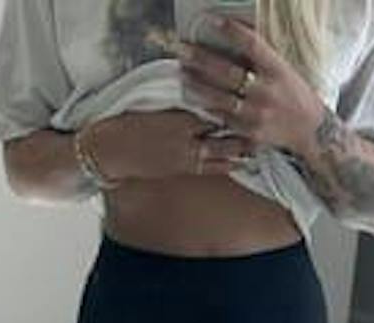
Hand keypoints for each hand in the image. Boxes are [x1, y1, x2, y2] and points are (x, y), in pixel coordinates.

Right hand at [88, 110, 254, 181]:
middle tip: (262, 128)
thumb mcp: (157, 107)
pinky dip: (226, 166)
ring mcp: (185, 157)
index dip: (232, 108)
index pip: (214, 110)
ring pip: (220, 155)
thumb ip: (183, 106)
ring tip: (257, 149)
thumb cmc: (129, 124)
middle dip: (243, 133)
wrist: (111, 151)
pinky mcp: (181, 170)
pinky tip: (239, 164)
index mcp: (181, 117)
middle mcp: (187, 139)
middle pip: (224, 134)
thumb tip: (204, 101)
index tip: (247, 102)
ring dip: (240, 152)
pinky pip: (210, 169)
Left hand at [178, 18, 326, 157]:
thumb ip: (260, 56)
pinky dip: (207, 111)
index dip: (231, 31)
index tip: (211, 20)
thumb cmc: (293, 93)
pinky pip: (224, 122)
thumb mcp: (282, 69)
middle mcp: (267, 92)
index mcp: (277, 70)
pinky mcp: (252, 135)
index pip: (252, 45)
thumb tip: (234, 32)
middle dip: (201, 60)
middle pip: (229, 72)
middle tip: (182, 49)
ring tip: (183, 73)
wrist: (310, 130)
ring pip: (221, 99)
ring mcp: (258, 115)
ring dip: (198, 85)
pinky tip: (193, 101)